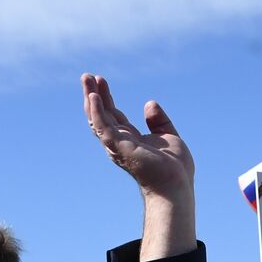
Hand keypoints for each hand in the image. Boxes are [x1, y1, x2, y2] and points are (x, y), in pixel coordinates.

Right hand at [83, 74, 192, 202]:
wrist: (176, 186)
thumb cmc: (174, 169)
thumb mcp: (169, 136)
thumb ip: (158, 121)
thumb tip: (149, 103)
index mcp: (130, 139)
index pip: (113, 115)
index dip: (106, 98)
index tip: (101, 81)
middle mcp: (120, 142)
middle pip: (102, 115)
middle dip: (93, 95)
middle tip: (86, 76)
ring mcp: (118, 146)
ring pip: (98, 119)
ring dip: (90, 99)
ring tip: (86, 79)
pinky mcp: (120, 148)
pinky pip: (104, 128)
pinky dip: (97, 113)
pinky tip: (93, 98)